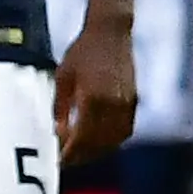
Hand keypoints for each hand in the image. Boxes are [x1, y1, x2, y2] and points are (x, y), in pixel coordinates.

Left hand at [54, 17, 136, 162]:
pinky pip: (124, 131)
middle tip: (67, 161)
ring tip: (81, 154)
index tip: (59, 159)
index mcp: (92, 98)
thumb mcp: (63, 78)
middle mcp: (113, 104)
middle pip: (98, 143)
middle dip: (81, 155)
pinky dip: (112, 141)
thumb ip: (61, 108)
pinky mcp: (134, 101)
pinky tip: (99, 142)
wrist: (110, 33)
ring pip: (113, 140)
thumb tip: (58, 132)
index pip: (82, 137)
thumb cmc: (83, 52)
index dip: (71, 152)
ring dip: (97, 151)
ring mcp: (126, 104)